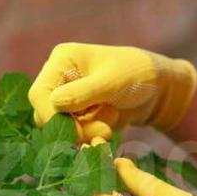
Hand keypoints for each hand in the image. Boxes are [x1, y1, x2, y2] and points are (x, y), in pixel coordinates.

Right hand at [29, 43, 196, 141]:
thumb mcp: (113, 81)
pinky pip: (74, 134)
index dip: (51, 116)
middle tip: (104, 130)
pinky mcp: (75, 115)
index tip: (75, 132)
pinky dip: (91, 134)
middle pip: (45, 114)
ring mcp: (66, 98)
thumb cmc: (138, 75)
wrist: (157, 89)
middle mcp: (58, 78)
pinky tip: (110, 122)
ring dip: (86, 132)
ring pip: (60, 128)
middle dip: (74, 128)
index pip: (39, 94)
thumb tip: (54, 104)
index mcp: (62, 60)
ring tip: (111, 122)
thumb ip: (84, 92)